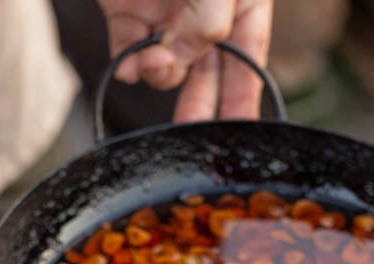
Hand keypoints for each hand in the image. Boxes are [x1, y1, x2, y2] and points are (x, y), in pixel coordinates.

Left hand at [97, 0, 273, 121]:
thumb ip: (210, 20)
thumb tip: (184, 59)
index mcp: (240, 3)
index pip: (248, 61)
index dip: (245, 102)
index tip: (242, 140)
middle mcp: (203, 14)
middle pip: (207, 75)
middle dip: (199, 108)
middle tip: (191, 138)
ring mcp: (164, 14)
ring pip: (167, 68)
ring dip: (162, 76)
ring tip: (155, 61)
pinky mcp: (126, 14)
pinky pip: (130, 55)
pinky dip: (130, 67)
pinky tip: (133, 63)